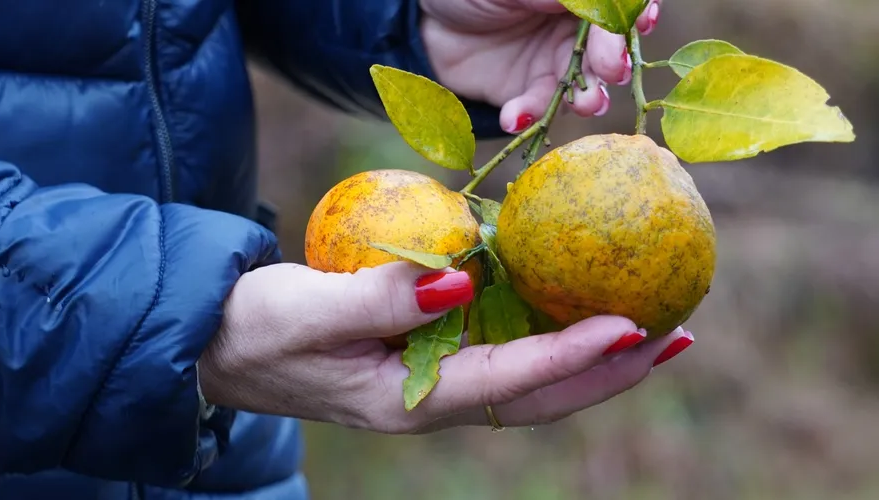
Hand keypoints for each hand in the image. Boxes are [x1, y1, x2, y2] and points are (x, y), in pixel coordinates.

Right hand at [199, 261, 692, 433]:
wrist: (216, 345)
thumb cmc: (253, 329)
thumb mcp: (307, 311)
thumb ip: (381, 299)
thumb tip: (461, 280)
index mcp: (407, 401)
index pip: (508, 382)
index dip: (572, 357)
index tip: (631, 326)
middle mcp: (430, 400)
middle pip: (538, 396)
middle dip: (608, 373)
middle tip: (675, 337)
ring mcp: (429, 381)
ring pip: (527, 378)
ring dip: (589, 359)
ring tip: (649, 329)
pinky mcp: (422, 356)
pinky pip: (500, 350)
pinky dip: (546, 334)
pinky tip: (568, 305)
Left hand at [419, 0, 662, 132]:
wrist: (426, 26)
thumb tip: (595, 3)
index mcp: (577, 0)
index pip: (617, 11)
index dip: (633, 17)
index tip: (641, 25)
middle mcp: (575, 31)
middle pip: (609, 50)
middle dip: (614, 61)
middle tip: (612, 71)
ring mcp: (554, 64)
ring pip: (583, 85)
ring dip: (587, 97)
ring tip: (585, 104)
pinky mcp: (529, 95)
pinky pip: (539, 110)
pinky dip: (529, 114)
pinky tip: (514, 116)